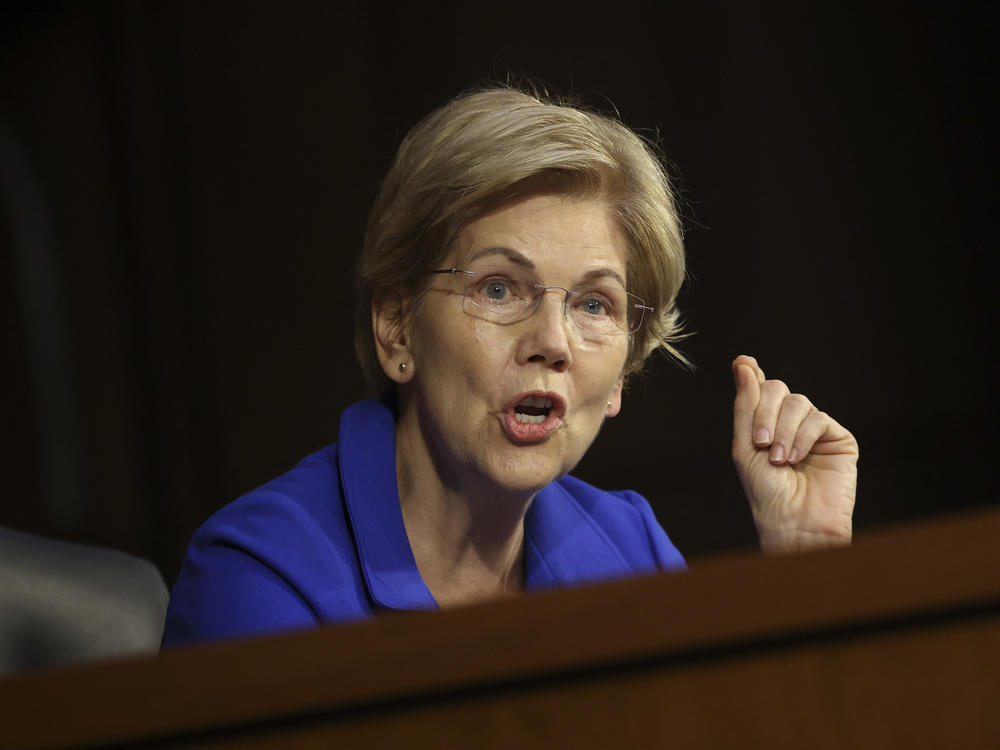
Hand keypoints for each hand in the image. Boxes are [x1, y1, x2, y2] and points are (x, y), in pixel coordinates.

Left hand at [731, 355, 857, 552]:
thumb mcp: (745, 445)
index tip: (744, 363)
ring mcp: (814, 430)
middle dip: (764, 412)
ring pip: (798, 402)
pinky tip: (796, 458)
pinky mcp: (838, 439)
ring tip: (779, 459)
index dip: (752, 374)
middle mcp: (789, 423)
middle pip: (776, 389)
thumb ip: (745, 405)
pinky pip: (818, 418)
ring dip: (783, 429)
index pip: (760, 389)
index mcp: (765, 424)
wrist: (793, 521)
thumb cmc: (766, 491)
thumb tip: (743, 363)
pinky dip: (802, 437)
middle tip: (760, 443)